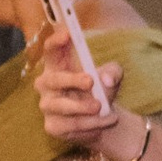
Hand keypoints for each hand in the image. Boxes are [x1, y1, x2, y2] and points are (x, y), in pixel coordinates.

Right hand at [31, 26, 125, 159]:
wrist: (104, 120)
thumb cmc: (102, 91)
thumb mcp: (113, 76)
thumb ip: (113, 72)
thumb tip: (106, 79)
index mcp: (58, 66)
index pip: (51, 51)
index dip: (56, 42)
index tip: (68, 34)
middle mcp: (47, 84)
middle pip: (53, 79)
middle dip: (71, 80)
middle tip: (90, 81)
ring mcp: (48, 106)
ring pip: (61, 105)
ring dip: (82, 107)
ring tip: (102, 108)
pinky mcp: (52, 126)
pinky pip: (69, 125)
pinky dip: (89, 124)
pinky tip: (103, 122)